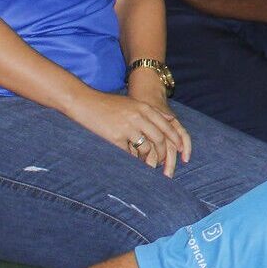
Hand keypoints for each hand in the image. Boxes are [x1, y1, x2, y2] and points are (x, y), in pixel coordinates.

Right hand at [70, 89, 191, 177]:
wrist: (85, 102)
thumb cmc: (108, 104)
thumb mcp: (133, 103)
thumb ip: (150, 111)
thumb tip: (169, 119)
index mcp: (144, 108)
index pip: (166, 126)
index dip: (175, 139)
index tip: (181, 150)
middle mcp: (139, 116)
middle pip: (159, 138)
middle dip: (165, 153)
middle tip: (165, 163)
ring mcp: (127, 126)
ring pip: (146, 147)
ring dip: (149, 158)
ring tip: (150, 165)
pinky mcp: (115, 136)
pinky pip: (129, 152)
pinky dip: (133, 159)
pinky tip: (133, 163)